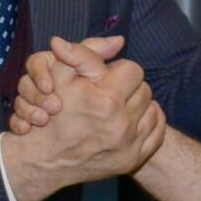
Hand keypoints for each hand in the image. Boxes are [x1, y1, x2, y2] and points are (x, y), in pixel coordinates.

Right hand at [1, 37, 165, 200]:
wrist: (43, 160)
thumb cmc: (49, 113)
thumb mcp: (58, 74)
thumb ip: (86, 52)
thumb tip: (119, 40)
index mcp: (107, 100)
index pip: (133, 70)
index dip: (118, 70)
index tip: (105, 78)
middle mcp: (122, 125)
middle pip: (144, 90)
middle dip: (128, 88)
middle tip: (109, 93)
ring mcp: (128, 145)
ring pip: (152, 110)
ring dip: (137, 106)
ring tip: (117, 107)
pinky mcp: (132, 160)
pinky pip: (157, 133)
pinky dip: (147, 124)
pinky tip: (132, 121)